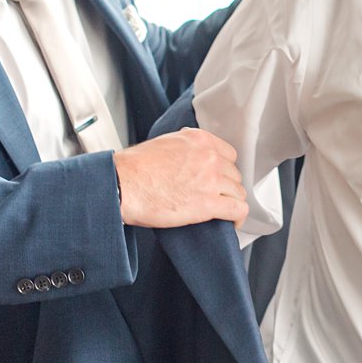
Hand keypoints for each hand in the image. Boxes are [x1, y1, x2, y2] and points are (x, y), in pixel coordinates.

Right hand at [113, 128, 247, 227]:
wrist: (123, 184)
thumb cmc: (135, 168)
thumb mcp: (164, 143)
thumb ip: (184, 147)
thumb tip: (188, 155)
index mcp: (199, 140)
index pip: (229, 154)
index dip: (224, 169)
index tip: (219, 179)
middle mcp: (209, 157)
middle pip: (234, 175)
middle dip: (226, 187)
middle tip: (216, 197)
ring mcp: (211, 179)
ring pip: (237, 193)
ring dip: (231, 202)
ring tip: (222, 212)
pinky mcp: (208, 203)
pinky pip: (237, 210)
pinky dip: (238, 217)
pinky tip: (232, 222)